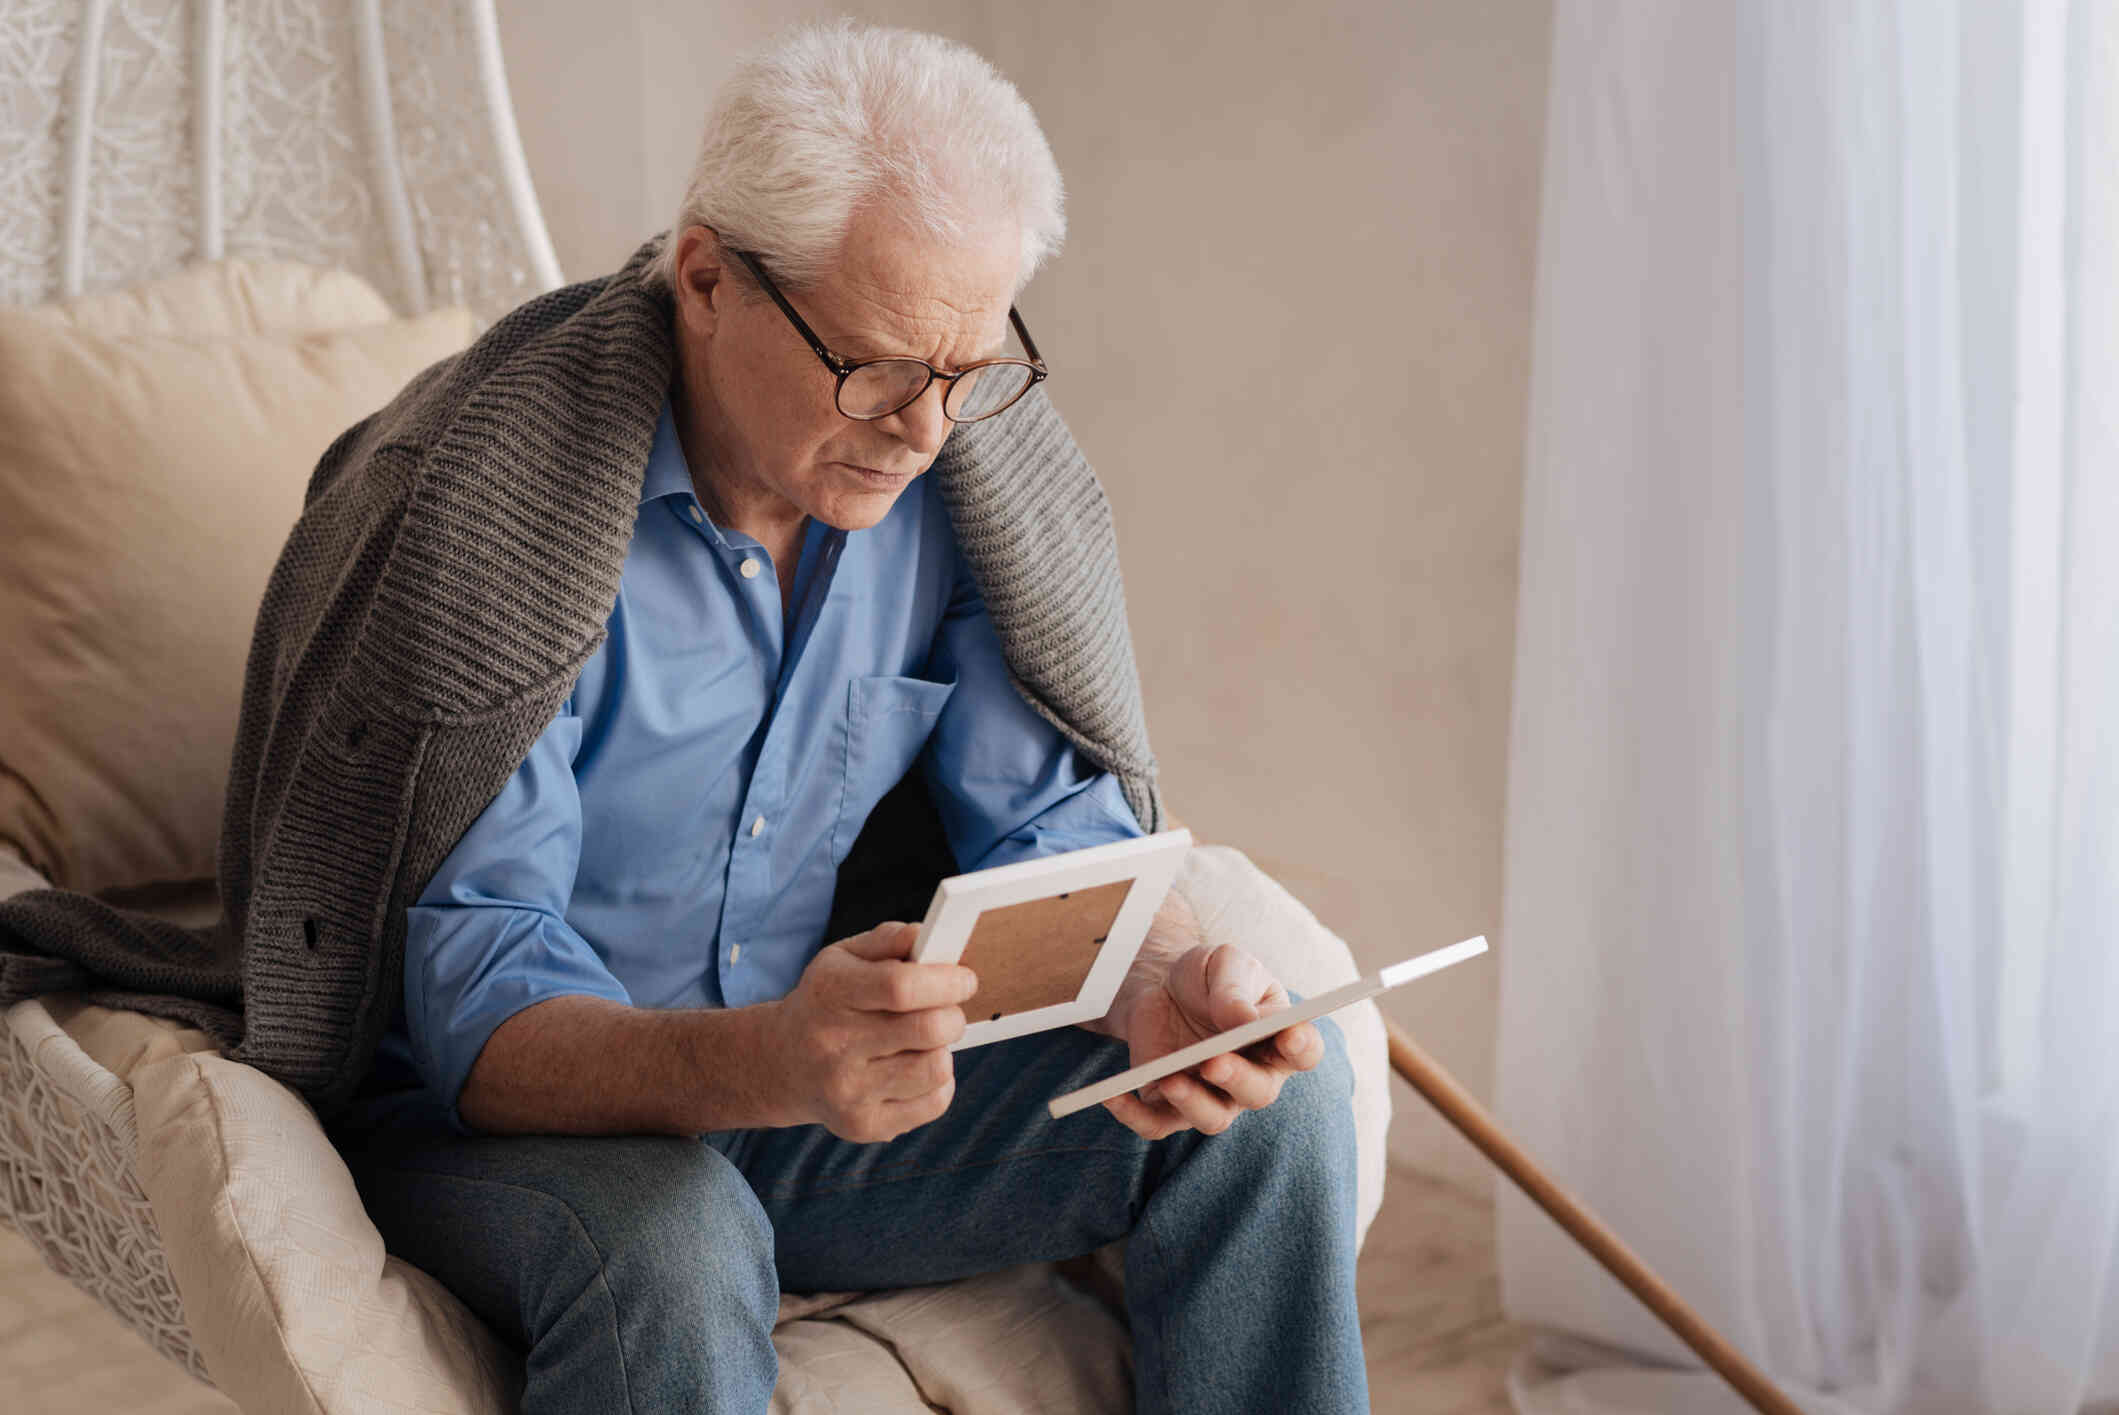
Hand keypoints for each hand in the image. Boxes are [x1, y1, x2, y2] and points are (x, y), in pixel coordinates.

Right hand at [766, 922, 976, 1142]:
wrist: (783, 1063)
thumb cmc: (826, 1002)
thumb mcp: (842, 958)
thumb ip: (888, 940)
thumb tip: (926, 936)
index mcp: (830, 994)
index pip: (900, 987)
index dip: (946, 981)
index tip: (964, 979)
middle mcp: (834, 1046)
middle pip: (927, 1029)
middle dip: (953, 1015)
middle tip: (947, 1010)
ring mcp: (848, 1092)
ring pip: (935, 1068)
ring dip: (943, 1049)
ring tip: (924, 1040)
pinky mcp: (864, 1125)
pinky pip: (934, 1103)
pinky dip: (938, 1082)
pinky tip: (915, 1067)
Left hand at [1102, 941, 1323, 1139]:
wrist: (1162, 985)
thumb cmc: (1207, 976)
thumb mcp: (1222, 964)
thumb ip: (1234, 989)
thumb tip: (1243, 1020)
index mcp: (1279, 1039)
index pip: (1304, 1051)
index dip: (1301, 1047)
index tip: (1290, 1036)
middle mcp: (1252, 1076)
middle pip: (1257, 1092)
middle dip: (1237, 1079)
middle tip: (1215, 1061)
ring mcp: (1213, 1095)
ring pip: (1212, 1118)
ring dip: (1193, 1103)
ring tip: (1171, 1080)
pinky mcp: (1171, 1105)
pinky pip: (1156, 1124)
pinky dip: (1134, 1116)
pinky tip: (1112, 1097)